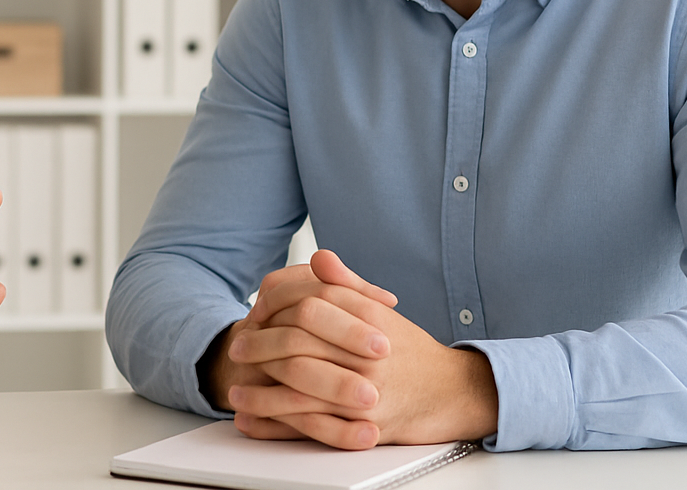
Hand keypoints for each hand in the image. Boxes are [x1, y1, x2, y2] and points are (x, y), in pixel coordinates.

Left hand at [222, 250, 496, 448]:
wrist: (449, 393)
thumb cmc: (408, 351)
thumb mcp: (380, 311)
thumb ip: (346, 285)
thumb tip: (320, 257)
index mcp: (370, 318)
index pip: (312, 301)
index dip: (276, 305)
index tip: (255, 311)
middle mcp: (368, 353)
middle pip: (299, 342)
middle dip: (260, 346)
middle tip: (238, 347)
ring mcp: (366, 392)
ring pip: (300, 387)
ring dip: (261, 389)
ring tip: (237, 387)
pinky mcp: (363, 428)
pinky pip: (310, 427)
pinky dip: (276, 424)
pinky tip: (255, 418)